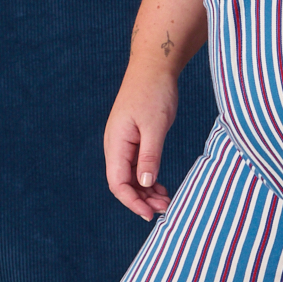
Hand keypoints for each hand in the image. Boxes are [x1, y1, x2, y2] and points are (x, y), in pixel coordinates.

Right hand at [104, 64, 177, 220]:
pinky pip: (138, 166)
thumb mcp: (155, 126)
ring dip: (147, 191)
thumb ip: (149, 156)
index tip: (150, 214)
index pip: (118, 183)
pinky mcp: (135, 140)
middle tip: (165, 209)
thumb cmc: (154, 93)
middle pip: (123, 183)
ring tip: (166, 201)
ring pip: (131, 177)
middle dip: (142, 200)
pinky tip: (162, 186)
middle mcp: (116, 146)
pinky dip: (149, 179)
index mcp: (116, 143)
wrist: (153, 67)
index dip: (132, 202)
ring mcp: (125, 143)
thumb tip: (145, 184)